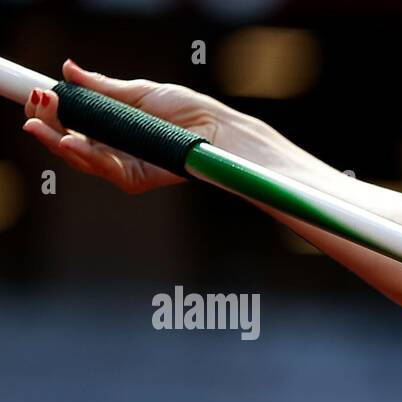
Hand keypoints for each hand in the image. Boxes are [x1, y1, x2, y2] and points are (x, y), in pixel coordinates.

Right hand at [21, 59, 235, 193]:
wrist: (217, 129)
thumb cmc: (187, 110)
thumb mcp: (138, 92)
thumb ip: (101, 88)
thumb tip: (69, 70)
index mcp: (110, 126)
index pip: (71, 123)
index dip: (51, 112)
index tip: (37, 96)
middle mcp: (112, 149)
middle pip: (68, 143)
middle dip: (46, 126)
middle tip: (33, 108)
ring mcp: (123, 166)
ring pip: (81, 159)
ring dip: (57, 141)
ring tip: (41, 124)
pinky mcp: (136, 179)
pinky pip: (106, 170)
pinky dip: (86, 156)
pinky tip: (69, 142)